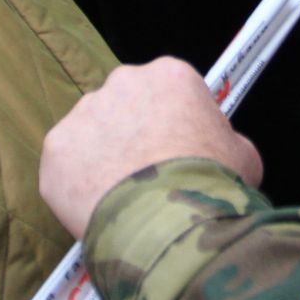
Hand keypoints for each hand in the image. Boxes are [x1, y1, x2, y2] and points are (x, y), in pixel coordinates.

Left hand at [41, 58, 264, 239]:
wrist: (171, 223)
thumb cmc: (212, 186)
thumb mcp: (243, 155)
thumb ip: (222, 138)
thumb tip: (216, 146)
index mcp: (170, 76)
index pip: (168, 91)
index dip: (174, 124)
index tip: (176, 150)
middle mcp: (123, 83)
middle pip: (125, 105)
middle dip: (132, 134)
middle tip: (146, 174)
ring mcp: (85, 113)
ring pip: (92, 132)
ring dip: (102, 156)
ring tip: (122, 196)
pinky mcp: (57, 148)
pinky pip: (66, 163)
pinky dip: (77, 182)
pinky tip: (98, 205)